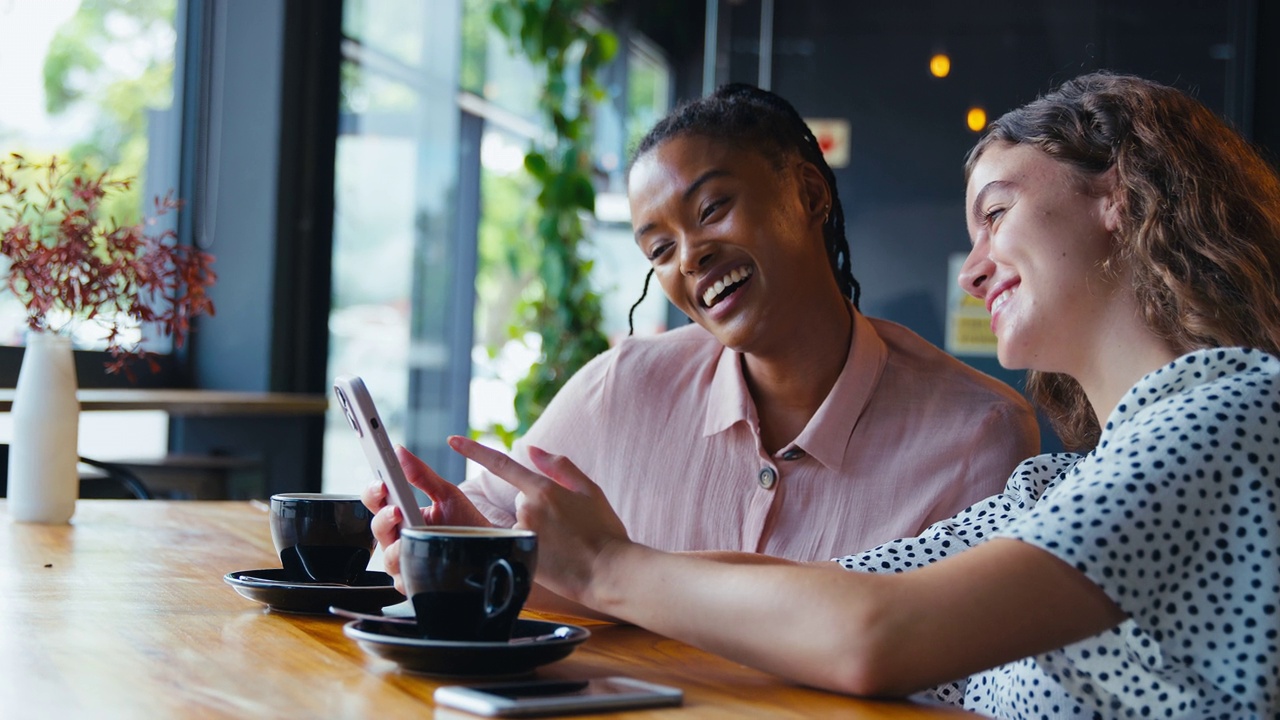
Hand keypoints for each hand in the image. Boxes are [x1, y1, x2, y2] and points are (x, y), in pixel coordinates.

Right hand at [361, 445, 492, 592]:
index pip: (377, 501)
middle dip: (383, 518)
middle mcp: (398, 537)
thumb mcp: (446, 494)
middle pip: (377, 528)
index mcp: (401, 514)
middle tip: (395, 509)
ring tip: (408, 533)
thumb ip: (422, 475)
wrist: (488, 550)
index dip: (374, 492)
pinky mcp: (413, 581)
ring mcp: (404, 560)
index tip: (381, 483)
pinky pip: (402, 578)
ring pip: (387, 556)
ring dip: (394, 545)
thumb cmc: (465, 523)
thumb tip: (400, 451)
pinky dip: (406, 568)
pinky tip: (414, 557)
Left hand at [446, 435, 630, 605]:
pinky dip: (537, 546)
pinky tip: (558, 557)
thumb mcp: (590, 490)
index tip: (451, 441)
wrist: (609, 572)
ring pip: (522, 522)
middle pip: (522, 500)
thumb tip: (533, 450)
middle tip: (569, 527)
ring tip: (567, 544)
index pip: (501, 464)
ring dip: (539, 529)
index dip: (474, 450)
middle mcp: (527, 509)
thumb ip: (560, 466)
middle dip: (540, 507)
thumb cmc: (604, 531)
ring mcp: (522, 534)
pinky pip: (521, 543)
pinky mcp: (520, 556)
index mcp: (543, 489)